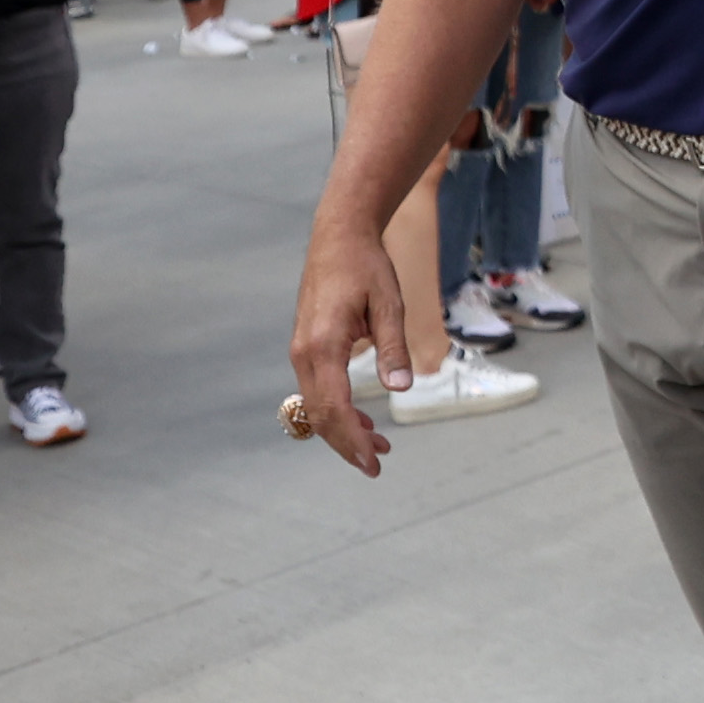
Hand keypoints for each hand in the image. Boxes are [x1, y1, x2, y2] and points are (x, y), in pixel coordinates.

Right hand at [287, 225, 408, 477]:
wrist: (339, 236)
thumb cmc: (366, 266)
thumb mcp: (389, 303)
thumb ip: (393, 347)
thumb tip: (401, 389)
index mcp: (323, 345)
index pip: (334, 407)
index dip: (353, 439)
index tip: (372, 462)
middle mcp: (304, 353)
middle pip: (320, 415)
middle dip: (347, 444)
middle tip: (376, 466)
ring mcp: (302, 351)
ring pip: (317, 406)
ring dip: (343, 430)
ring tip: (378, 445)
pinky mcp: (306, 348)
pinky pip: (317, 390)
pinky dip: (337, 410)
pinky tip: (362, 420)